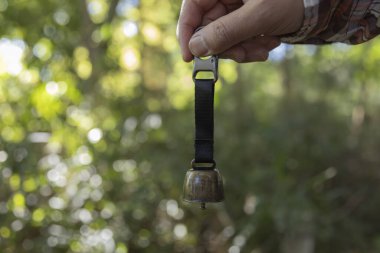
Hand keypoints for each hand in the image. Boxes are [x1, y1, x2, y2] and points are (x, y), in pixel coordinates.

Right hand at [177, 0, 303, 61]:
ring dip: (242, 49)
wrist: (321, 3)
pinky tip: (269, 42)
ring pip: (224, 36)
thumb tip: (196, 48)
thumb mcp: (259, 16)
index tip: (190, 58)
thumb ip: (226, 32)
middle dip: (227, 47)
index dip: (187, 33)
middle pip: (208, 27)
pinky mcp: (245, 18)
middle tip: (244, 55)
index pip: (192, 8)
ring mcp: (235, 7)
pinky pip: (238, 37)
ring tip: (264, 48)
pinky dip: (251, 46)